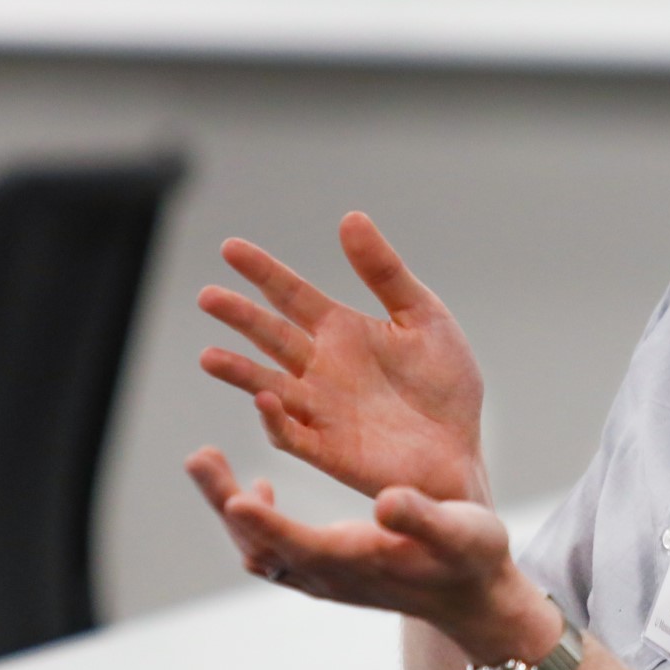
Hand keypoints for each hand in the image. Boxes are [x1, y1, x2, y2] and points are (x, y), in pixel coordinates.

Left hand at [183, 447, 554, 662]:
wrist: (474, 600)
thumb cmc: (472, 558)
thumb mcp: (461, 531)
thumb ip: (421, 517)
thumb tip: (384, 503)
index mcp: (358, 561)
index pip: (297, 545)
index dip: (264, 523)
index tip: (233, 496)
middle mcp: (329, 574)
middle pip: (257, 547)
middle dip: (223, 502)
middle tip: (199, 456)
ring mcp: (322, 577)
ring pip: (256, 551)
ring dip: (228, 509)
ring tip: (208, 461)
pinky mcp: (324, 571)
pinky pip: (270, 554)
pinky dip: (251, 522)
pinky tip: (257, 490)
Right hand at [198, 213, 488, 504]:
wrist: (461, 452)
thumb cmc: (446, 388)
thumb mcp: (425, 318)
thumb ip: (385, 272)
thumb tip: (350, 217)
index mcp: (342, 332)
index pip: (291, 295)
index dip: (262, 272)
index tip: (230, 248)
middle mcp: (322, 368)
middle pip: (271, 336)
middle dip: (239, 317)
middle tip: (208, 296)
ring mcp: (321, 409)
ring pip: (268, 386)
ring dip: (240, 372)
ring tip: (209, 356)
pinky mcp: (327, 449)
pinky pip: (291, 434)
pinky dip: (274, 419)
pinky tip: (266, 398)